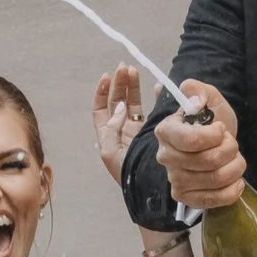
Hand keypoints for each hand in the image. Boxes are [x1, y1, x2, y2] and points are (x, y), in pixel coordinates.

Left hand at [91, 65, 145, 183]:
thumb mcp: (111, 153)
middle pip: (117, 101)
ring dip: (133, 86)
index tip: (107, 76)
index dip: (102, 91)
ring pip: (133, 103)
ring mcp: (137, 130)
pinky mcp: (152, 132)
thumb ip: (112, 129)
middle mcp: (120, 130)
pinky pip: (153, 111)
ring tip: (134, 71)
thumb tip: (121, 107)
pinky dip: (155, 98)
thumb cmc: (126, 173)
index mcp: (107, 135)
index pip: (101, 108)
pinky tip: (156, 87)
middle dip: (119, 83)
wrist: (149, 189)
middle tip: (124, 67)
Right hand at [155, 82, 246, 211]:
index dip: (215, 136)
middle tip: (231, 144)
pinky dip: (232, 191)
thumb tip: (196, 101)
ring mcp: (175, 180)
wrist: (214, 145)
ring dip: (235, 167)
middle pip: (208, 161)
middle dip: (230, 149)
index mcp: (166, 131)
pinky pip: (214, 201)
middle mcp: (166, 158)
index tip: (221, 129)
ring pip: (215, 179)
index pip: (191, 140)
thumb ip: (198, 90)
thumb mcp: (208, 98)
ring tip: (235, 160)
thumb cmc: (211, 122)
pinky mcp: (186, 198)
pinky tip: (237, 181)